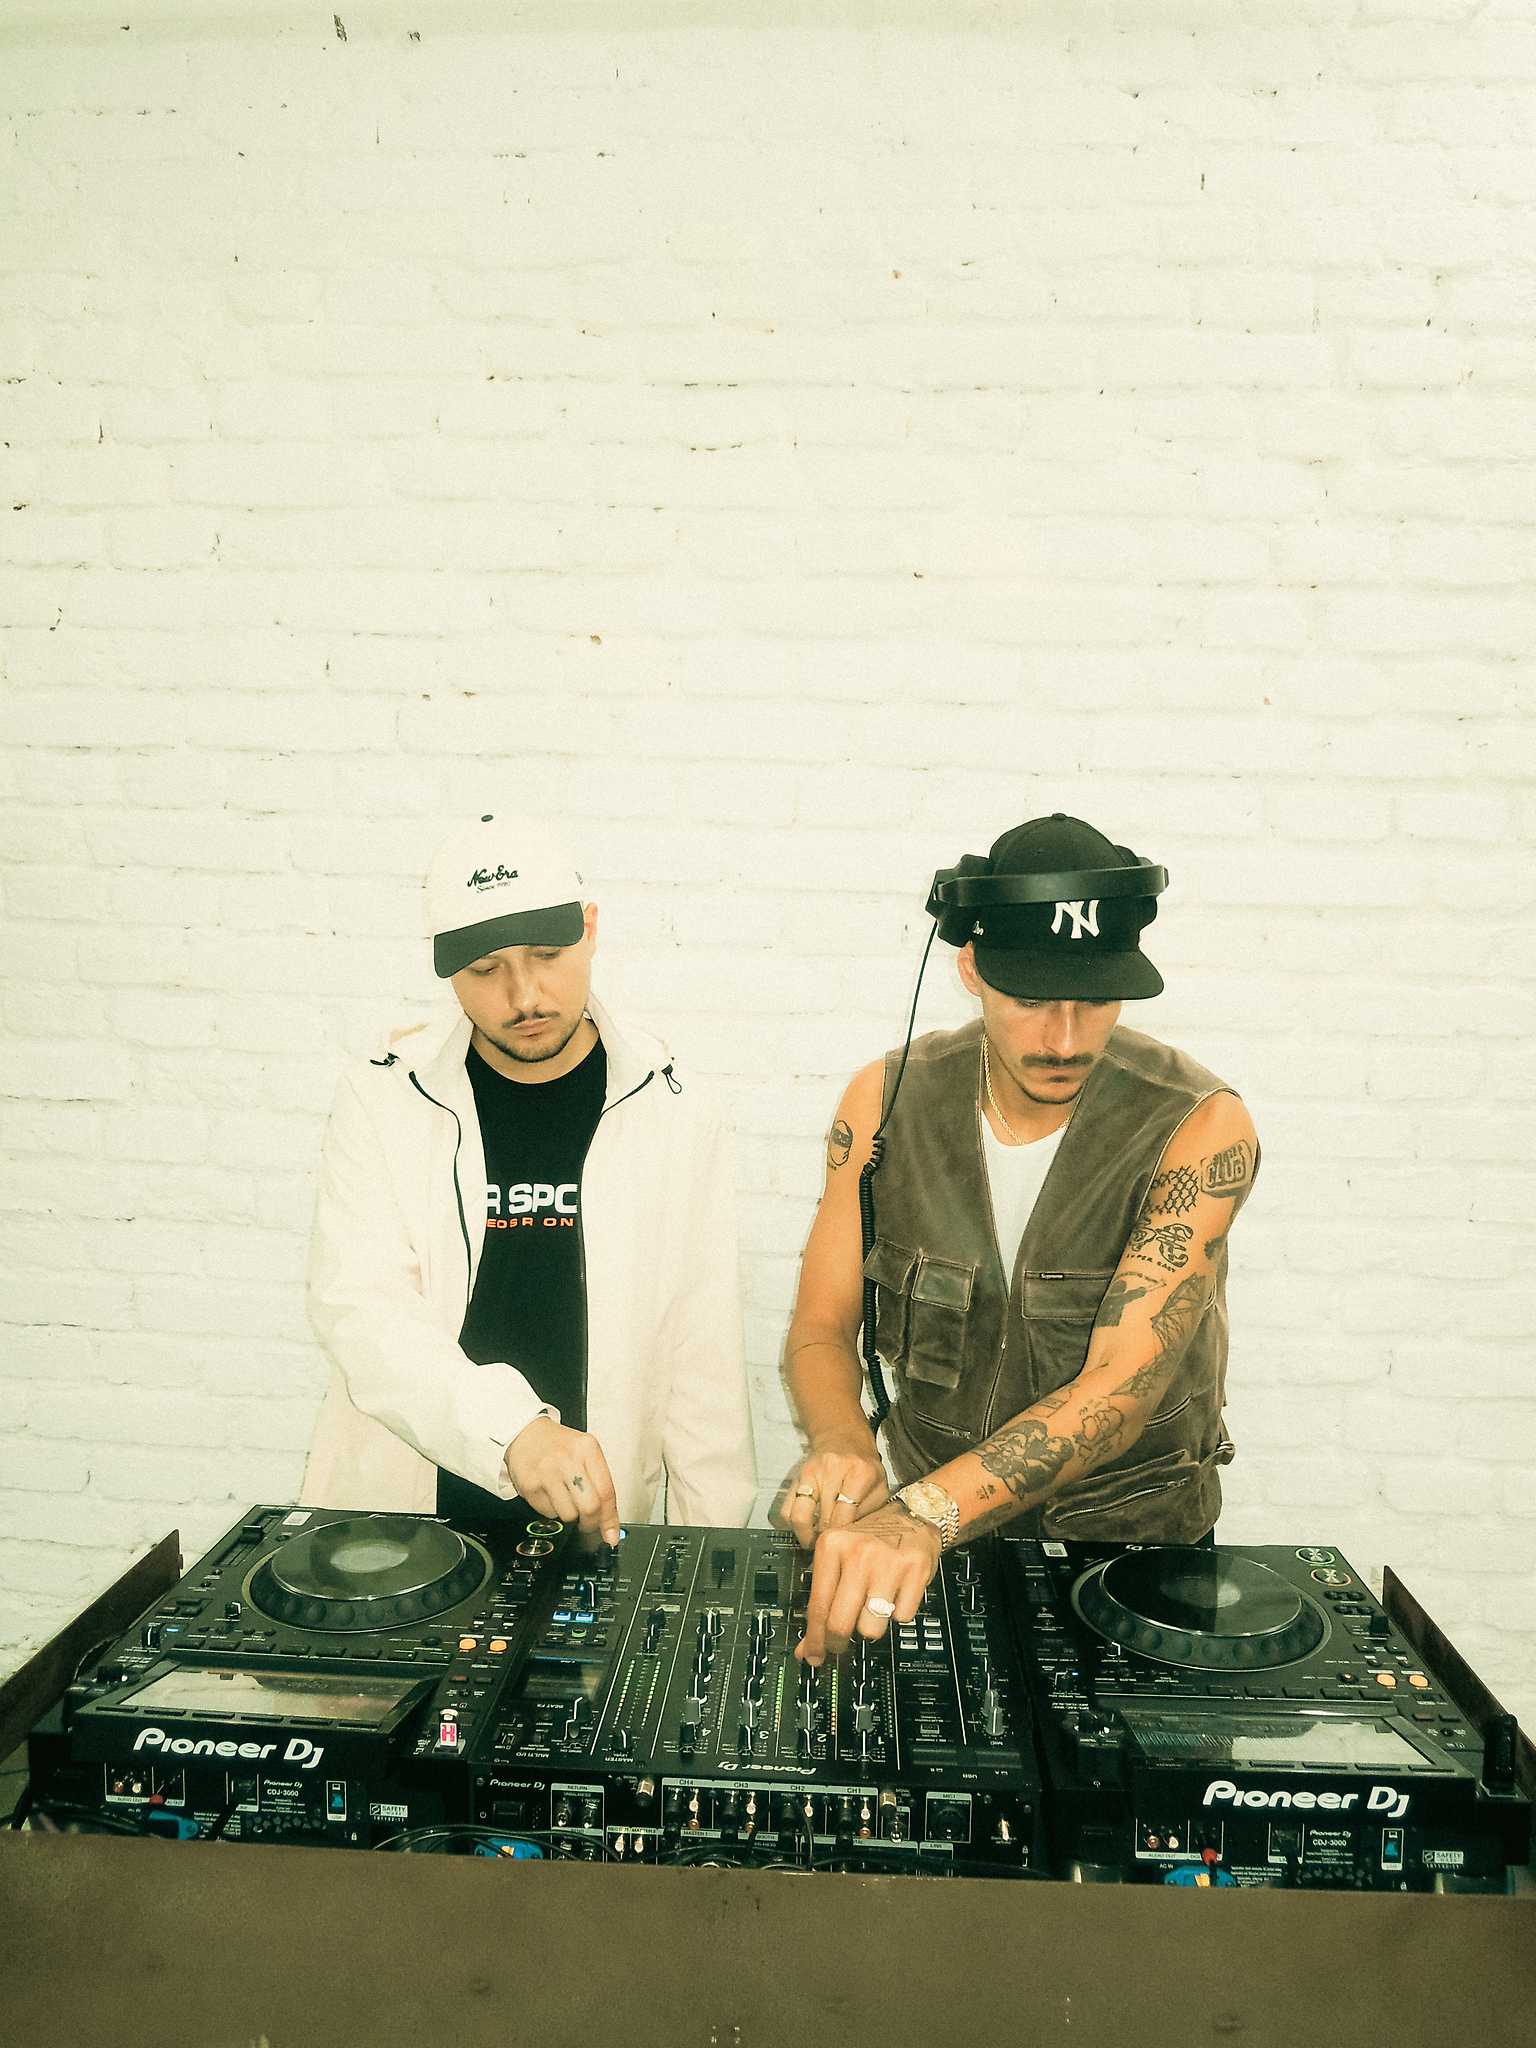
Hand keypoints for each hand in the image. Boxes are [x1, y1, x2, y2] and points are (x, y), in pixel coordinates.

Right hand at [505, 1417, 619, 1545]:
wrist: (524, 1433)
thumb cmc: (558, 1445)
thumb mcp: (584, 1452)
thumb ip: (600, 1483)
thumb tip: (609, 1523)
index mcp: (587, 1449)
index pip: (606, 1491)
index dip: (610, 1519)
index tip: (611, 1535)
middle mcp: (568, 1460)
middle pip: (589, 1507)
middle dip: (591, 1523)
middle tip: (588, 1523)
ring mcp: (547, 1473)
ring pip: (568, 1515)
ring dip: (570, 1515)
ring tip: (564, 1498)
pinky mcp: (530, 1486)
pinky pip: (548, 1514)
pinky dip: (552, 1510)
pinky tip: (549, 1494)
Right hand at [783, 1428, 887, 1549]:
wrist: (844, 1437)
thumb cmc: (864, 1466)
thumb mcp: (879, 1486)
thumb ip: (871, 1511)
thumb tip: (853, 1537)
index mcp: (859, 1472)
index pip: (844, 1515)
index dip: (842, 1535)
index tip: (843, 1543)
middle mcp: (833, 1469)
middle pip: (823, 1518)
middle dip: (827, 1537)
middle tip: (831, 1546)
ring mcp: (812, 1472)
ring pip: (800, 1516)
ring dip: (806, 1535)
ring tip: (815, 1540)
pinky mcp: (797, 1476)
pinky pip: (787, 1509)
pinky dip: (793, 1523)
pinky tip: (807, 1526)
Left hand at [795, 1502, 940, 1667]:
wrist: (913, 1514)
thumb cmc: (873, 1538)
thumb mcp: (840, 1557)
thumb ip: (822, 1599)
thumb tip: (808, 1647)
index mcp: (832, 1546)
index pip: (817, 1606)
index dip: (814, 1640)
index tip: (814, 1656)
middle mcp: (858, 1553)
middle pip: (840, 1623)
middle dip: (838, 1643)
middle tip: (840, 1646)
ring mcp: (887, 1562)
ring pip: (870, 1628)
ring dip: (871, 1626)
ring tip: (873, 1607)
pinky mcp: (915, 1570)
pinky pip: (901, 1617)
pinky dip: (898, 1613)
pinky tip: (896, 1594)